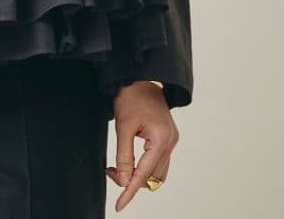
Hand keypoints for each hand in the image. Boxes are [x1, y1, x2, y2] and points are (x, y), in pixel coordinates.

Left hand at [105, 81, 179, 210]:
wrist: (142, 78)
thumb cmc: (132, 96)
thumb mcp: (123, 126)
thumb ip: (124, 156)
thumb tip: (123, 180)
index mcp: (161, 140)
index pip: (144, 174)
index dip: (130, 191)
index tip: (120, 205)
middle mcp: (170, 142)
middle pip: (153, 177)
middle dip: (132, 179)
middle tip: (111, 171)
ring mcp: (171, 140)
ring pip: (157, 172)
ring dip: (139, 173)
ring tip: (119, 165)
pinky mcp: (168, 137)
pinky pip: (158, 161)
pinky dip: (144, 165)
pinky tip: (130, 159)